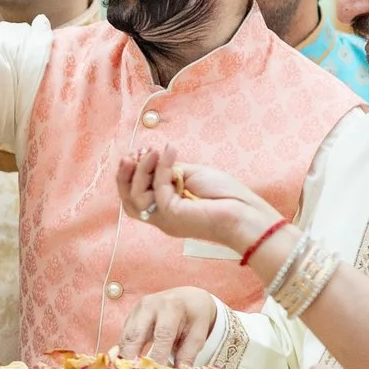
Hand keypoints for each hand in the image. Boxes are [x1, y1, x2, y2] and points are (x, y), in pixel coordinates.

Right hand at [118, 287, 221, 364]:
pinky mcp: (130, 316)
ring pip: (125, 336)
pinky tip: (128, 364)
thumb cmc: (194, 317)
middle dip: (132, 357)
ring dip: (125, 357)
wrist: (187, 298)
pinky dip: (124, 352)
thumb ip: (187, 355)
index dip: (157, 356)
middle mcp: (151, 305)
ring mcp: (137, 309)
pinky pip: (124, 336)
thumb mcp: (197, 334)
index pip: (162, 335)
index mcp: (172, 307)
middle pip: (135, 334)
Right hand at [119, 147, 281, 255]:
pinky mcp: (171, 214)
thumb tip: (152, 157)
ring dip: (139, 170)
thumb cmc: (224, 195)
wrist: (245, 212)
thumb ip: (169, 170)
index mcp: (165, 208)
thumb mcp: (191, 175)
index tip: (140, 152)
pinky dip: (161, 167)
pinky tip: (169, 151)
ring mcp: (164, 217)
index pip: (135, 194)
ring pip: (135, 196)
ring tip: (150, 152)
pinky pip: (157, 187)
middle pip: (128, 199)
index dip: (132, 173)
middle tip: (130, 155)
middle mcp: (160, 216)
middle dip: (124, 176)